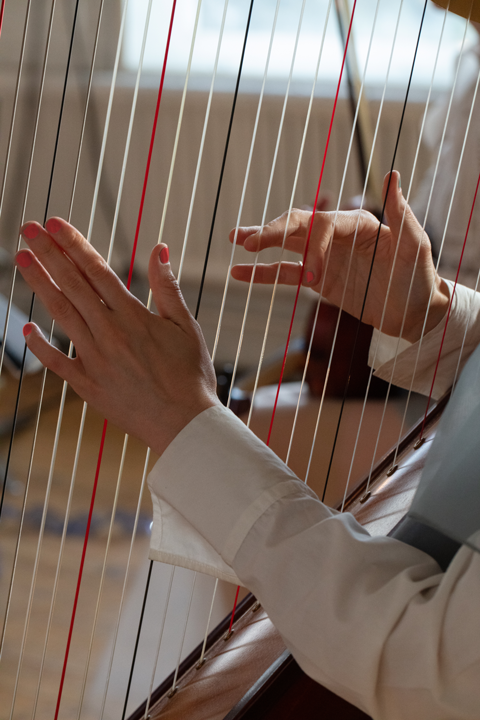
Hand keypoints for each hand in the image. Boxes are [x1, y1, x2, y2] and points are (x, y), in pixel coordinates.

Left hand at [15, 218, 218, 455]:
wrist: (185, 424)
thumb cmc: (191, 376)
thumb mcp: (186, 327)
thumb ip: (167, 288)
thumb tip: (159, 249)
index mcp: (134, 317)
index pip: (97, 271)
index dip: (74, 245)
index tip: (55, 225)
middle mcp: (109, 333)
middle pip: (73, 285)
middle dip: (49, 254)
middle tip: (28, 230)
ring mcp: (95, 359)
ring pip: (61, 315)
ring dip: (39, 285)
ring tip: (21, 261)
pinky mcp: (87, 386)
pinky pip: (57, 362)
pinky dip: (40, 345)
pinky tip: (26, 329)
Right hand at [230, 172, 449, 342]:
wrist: (416, 313)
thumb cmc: (419, 278)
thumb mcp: (416, 247)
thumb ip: (401, 213)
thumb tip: (392, 174)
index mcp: (359, 223)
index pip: (324, 225)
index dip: (314, 247)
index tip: (313, 276)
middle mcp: (338, 235)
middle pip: (298, 226)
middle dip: (272, 232)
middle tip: (247, 241)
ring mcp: (325, 257)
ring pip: (286, 245)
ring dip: (261, 242)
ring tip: (235, 240)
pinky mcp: (318, 280)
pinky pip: (286, 275)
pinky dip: (263, 275)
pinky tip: (239, 274)